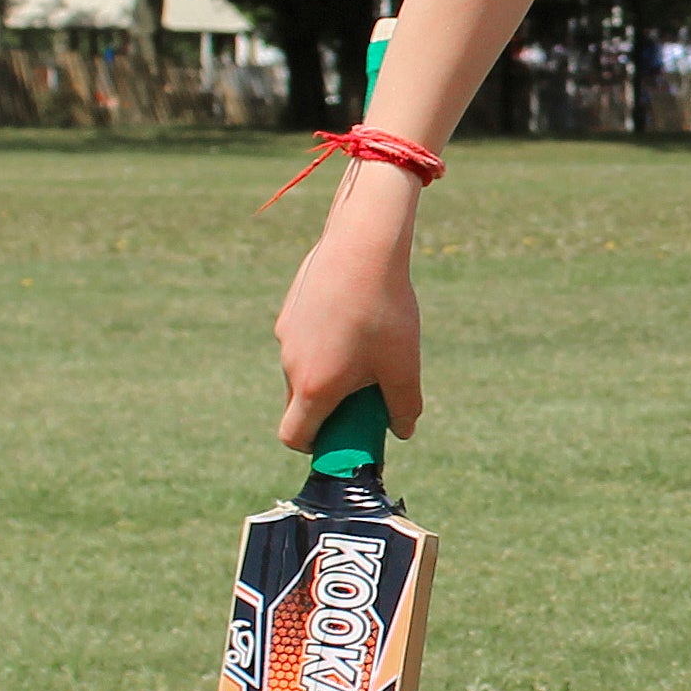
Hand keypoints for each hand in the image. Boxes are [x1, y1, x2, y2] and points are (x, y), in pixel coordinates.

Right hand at [270, 195, 424, 452]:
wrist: (363, 245)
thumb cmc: (384, 309)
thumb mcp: (403, 365)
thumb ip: (404, 406)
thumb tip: (403, 431)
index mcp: (313, 387)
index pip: (294, 436)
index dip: (314, 446)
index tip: (341, 437)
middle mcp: (290, 363)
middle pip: (299, 404)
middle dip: (327, 409)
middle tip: (364, 394)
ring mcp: (286, 333)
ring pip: (302, 368)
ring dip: (326, 372)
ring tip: (367, 349)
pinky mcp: (291, 307)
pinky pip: (304, 338)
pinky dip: (323, 343)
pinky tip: (356, 318)